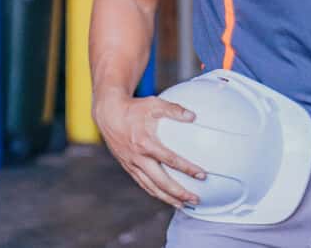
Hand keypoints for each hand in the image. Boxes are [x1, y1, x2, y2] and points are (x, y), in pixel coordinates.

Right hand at [93, 93, 206, 208]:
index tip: (202, 175)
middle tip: (195, 199)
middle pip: (160, 181)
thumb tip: (193, 116)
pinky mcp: (128, 167)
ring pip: (150, 187)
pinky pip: (143, 184)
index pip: (170, 160)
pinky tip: (166, 197)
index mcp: (145, 143)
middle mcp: (138, 158)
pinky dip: (155, 193)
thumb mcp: (154, 104)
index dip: (186, 168)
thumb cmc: (134, 108)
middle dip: (178, 193)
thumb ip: (174, 110)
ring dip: (167, 198)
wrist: (109, 115)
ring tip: (183, 205)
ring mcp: (132, 164)